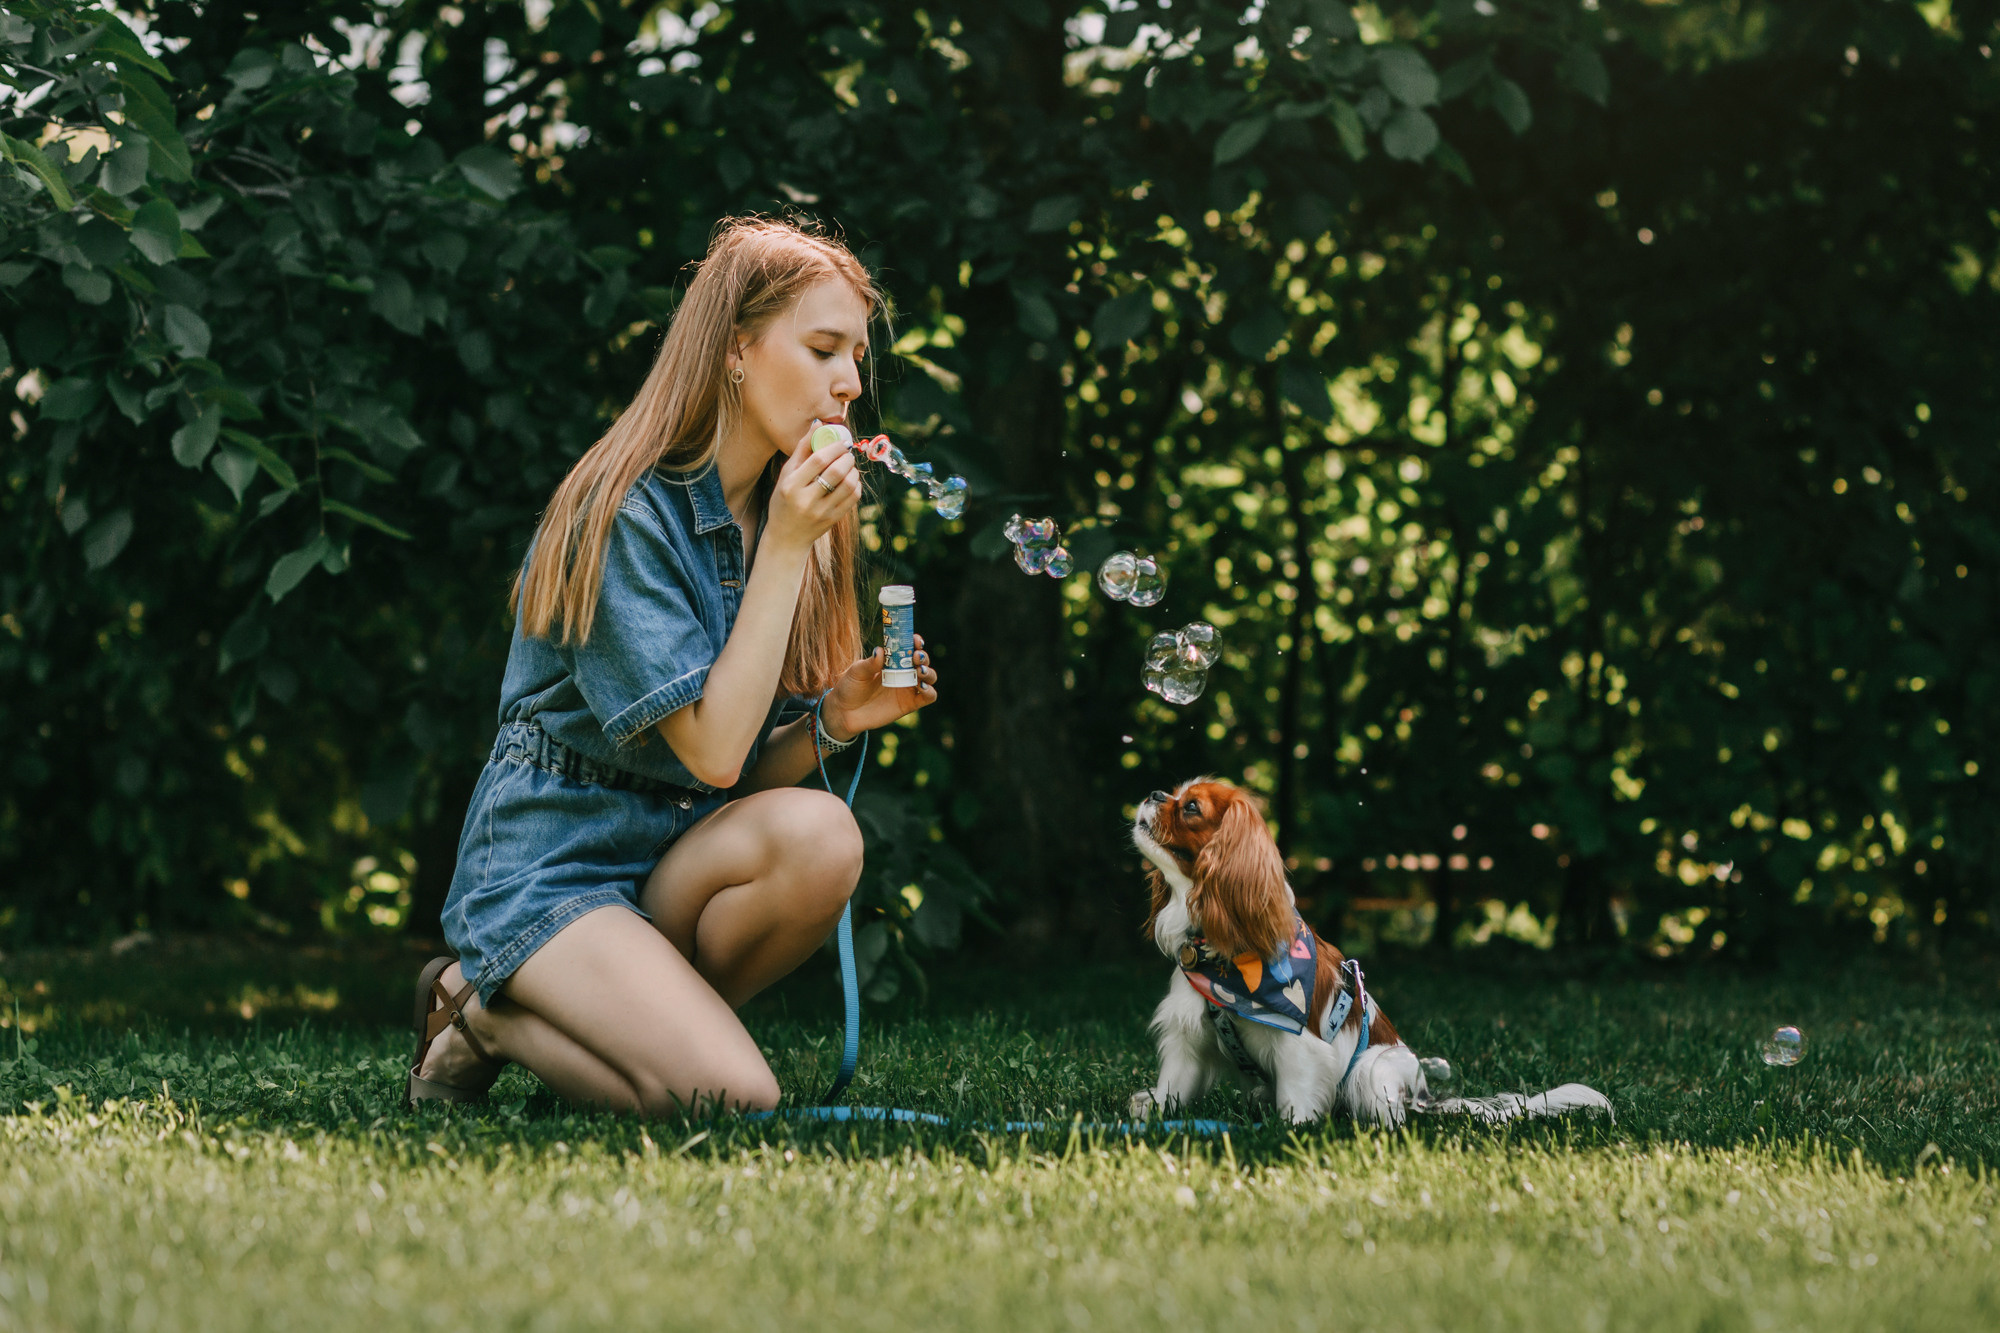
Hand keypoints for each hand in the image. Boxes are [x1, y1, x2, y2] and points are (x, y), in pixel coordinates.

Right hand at [763, 431, 860, 557]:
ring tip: (848, 466)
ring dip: (853, 470)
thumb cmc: (784, 500)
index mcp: (791, 486)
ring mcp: (822, 512)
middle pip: (836, 472)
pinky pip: (853, 498)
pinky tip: (850, 480)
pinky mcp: (834, 520)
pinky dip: (856, 484)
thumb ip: (802, 450)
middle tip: (846, 452)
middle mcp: (806, 500)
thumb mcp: (786, 475)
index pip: (818, 460)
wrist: (787, 538)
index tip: (841, 441)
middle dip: (846, 457)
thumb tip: (818, 424)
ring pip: (848, 485)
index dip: (834, 446)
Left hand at [823, 634, 937, 739]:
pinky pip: (929, 697)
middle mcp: (903, 673)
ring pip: (930, 677)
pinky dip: (930, 691)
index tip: (915, 639)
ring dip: (929, 672)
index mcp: (892, 661)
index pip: (909, 647)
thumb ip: (870, 663)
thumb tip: (880, 650)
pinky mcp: (910, 704)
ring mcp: (908, 688)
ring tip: (919, 671)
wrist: (844, 712)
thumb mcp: (856, 672)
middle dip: (923, 656)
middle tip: (916, 656)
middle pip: (923, 661)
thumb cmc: (850, 687)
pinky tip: (921, 686)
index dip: (915, 642)